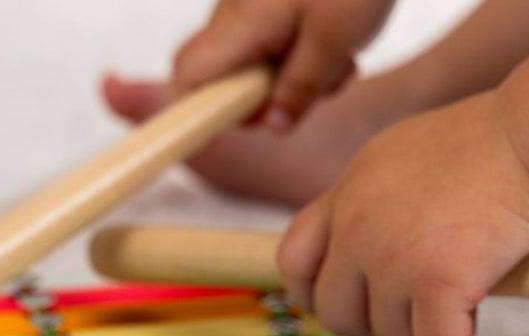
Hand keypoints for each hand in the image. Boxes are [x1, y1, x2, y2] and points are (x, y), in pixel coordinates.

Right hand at [173, 0, 395, 131]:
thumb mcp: (334, 41)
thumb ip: (300, 89)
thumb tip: (272, 127)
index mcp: (241, 23)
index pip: (188, 75)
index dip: (194, 111)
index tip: (222, 130)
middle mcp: (236, 12)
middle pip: (223, 77)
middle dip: (263, 99)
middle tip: (310, 95)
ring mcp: (254, 5)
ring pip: (256, 63)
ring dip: (294, 79)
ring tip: (340, 65)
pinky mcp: (275, 2)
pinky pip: (275, 43)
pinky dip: (304, 57)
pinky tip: (340, 50)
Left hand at [278, 92, 528, 335]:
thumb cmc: (486, 143)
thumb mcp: (399, 156)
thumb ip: (369, 204)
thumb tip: (357, 253)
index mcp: (346, 195)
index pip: (293, 259)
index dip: (309, 293)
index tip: (335, 303)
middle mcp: (358, 231)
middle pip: (334, 313)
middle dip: (368, 324)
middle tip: (406, 313)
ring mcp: (393, 261)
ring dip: (419, 331)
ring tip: (453, 298)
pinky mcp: (436, 286)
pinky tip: (476, 306)